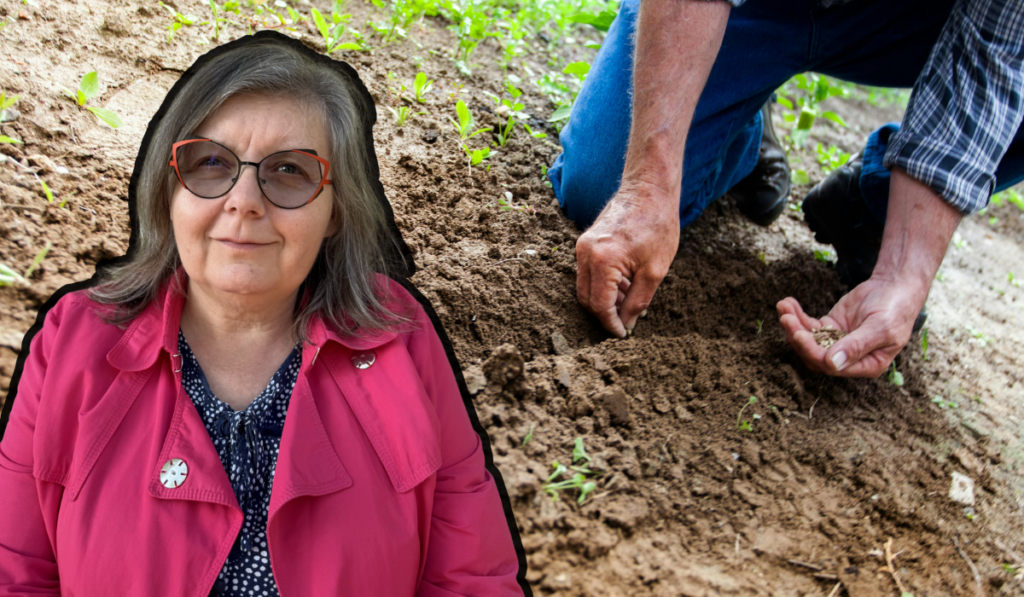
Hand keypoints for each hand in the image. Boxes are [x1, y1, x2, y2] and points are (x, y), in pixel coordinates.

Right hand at [575, 183, 679, 337]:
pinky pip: (588, 272)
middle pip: (586, 298)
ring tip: (631, 300)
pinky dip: (603, 284)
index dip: (611, 324)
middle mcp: (585, 253)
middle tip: (626, 322)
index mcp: (602, 261)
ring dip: (605, 299)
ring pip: (586, 286)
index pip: (600, 305)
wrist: (649, 190)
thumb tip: (627, 324)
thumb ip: (638, 301)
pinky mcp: (585, 242)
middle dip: (605, 314)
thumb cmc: (657, 225)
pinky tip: (625, 285)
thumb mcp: (655, 271)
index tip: (623, 334)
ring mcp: (582, 246)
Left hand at [776, 276, 926, 376]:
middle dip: (798, 337)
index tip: (799, 334)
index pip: (832, 366)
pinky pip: (809, 325)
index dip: (813, 352)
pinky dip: (797, 315)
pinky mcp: (830, 327)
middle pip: (815, 355)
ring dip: (793, 325)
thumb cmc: (895, 309)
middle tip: (786, 318)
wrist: (895, 286)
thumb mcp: (880, 328)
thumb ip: (857, 346)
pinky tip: (787, 303)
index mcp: (866, 365)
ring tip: (783, 307)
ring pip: (808, 340)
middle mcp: (849, 358)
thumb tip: (832, 364)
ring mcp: (837, 342)